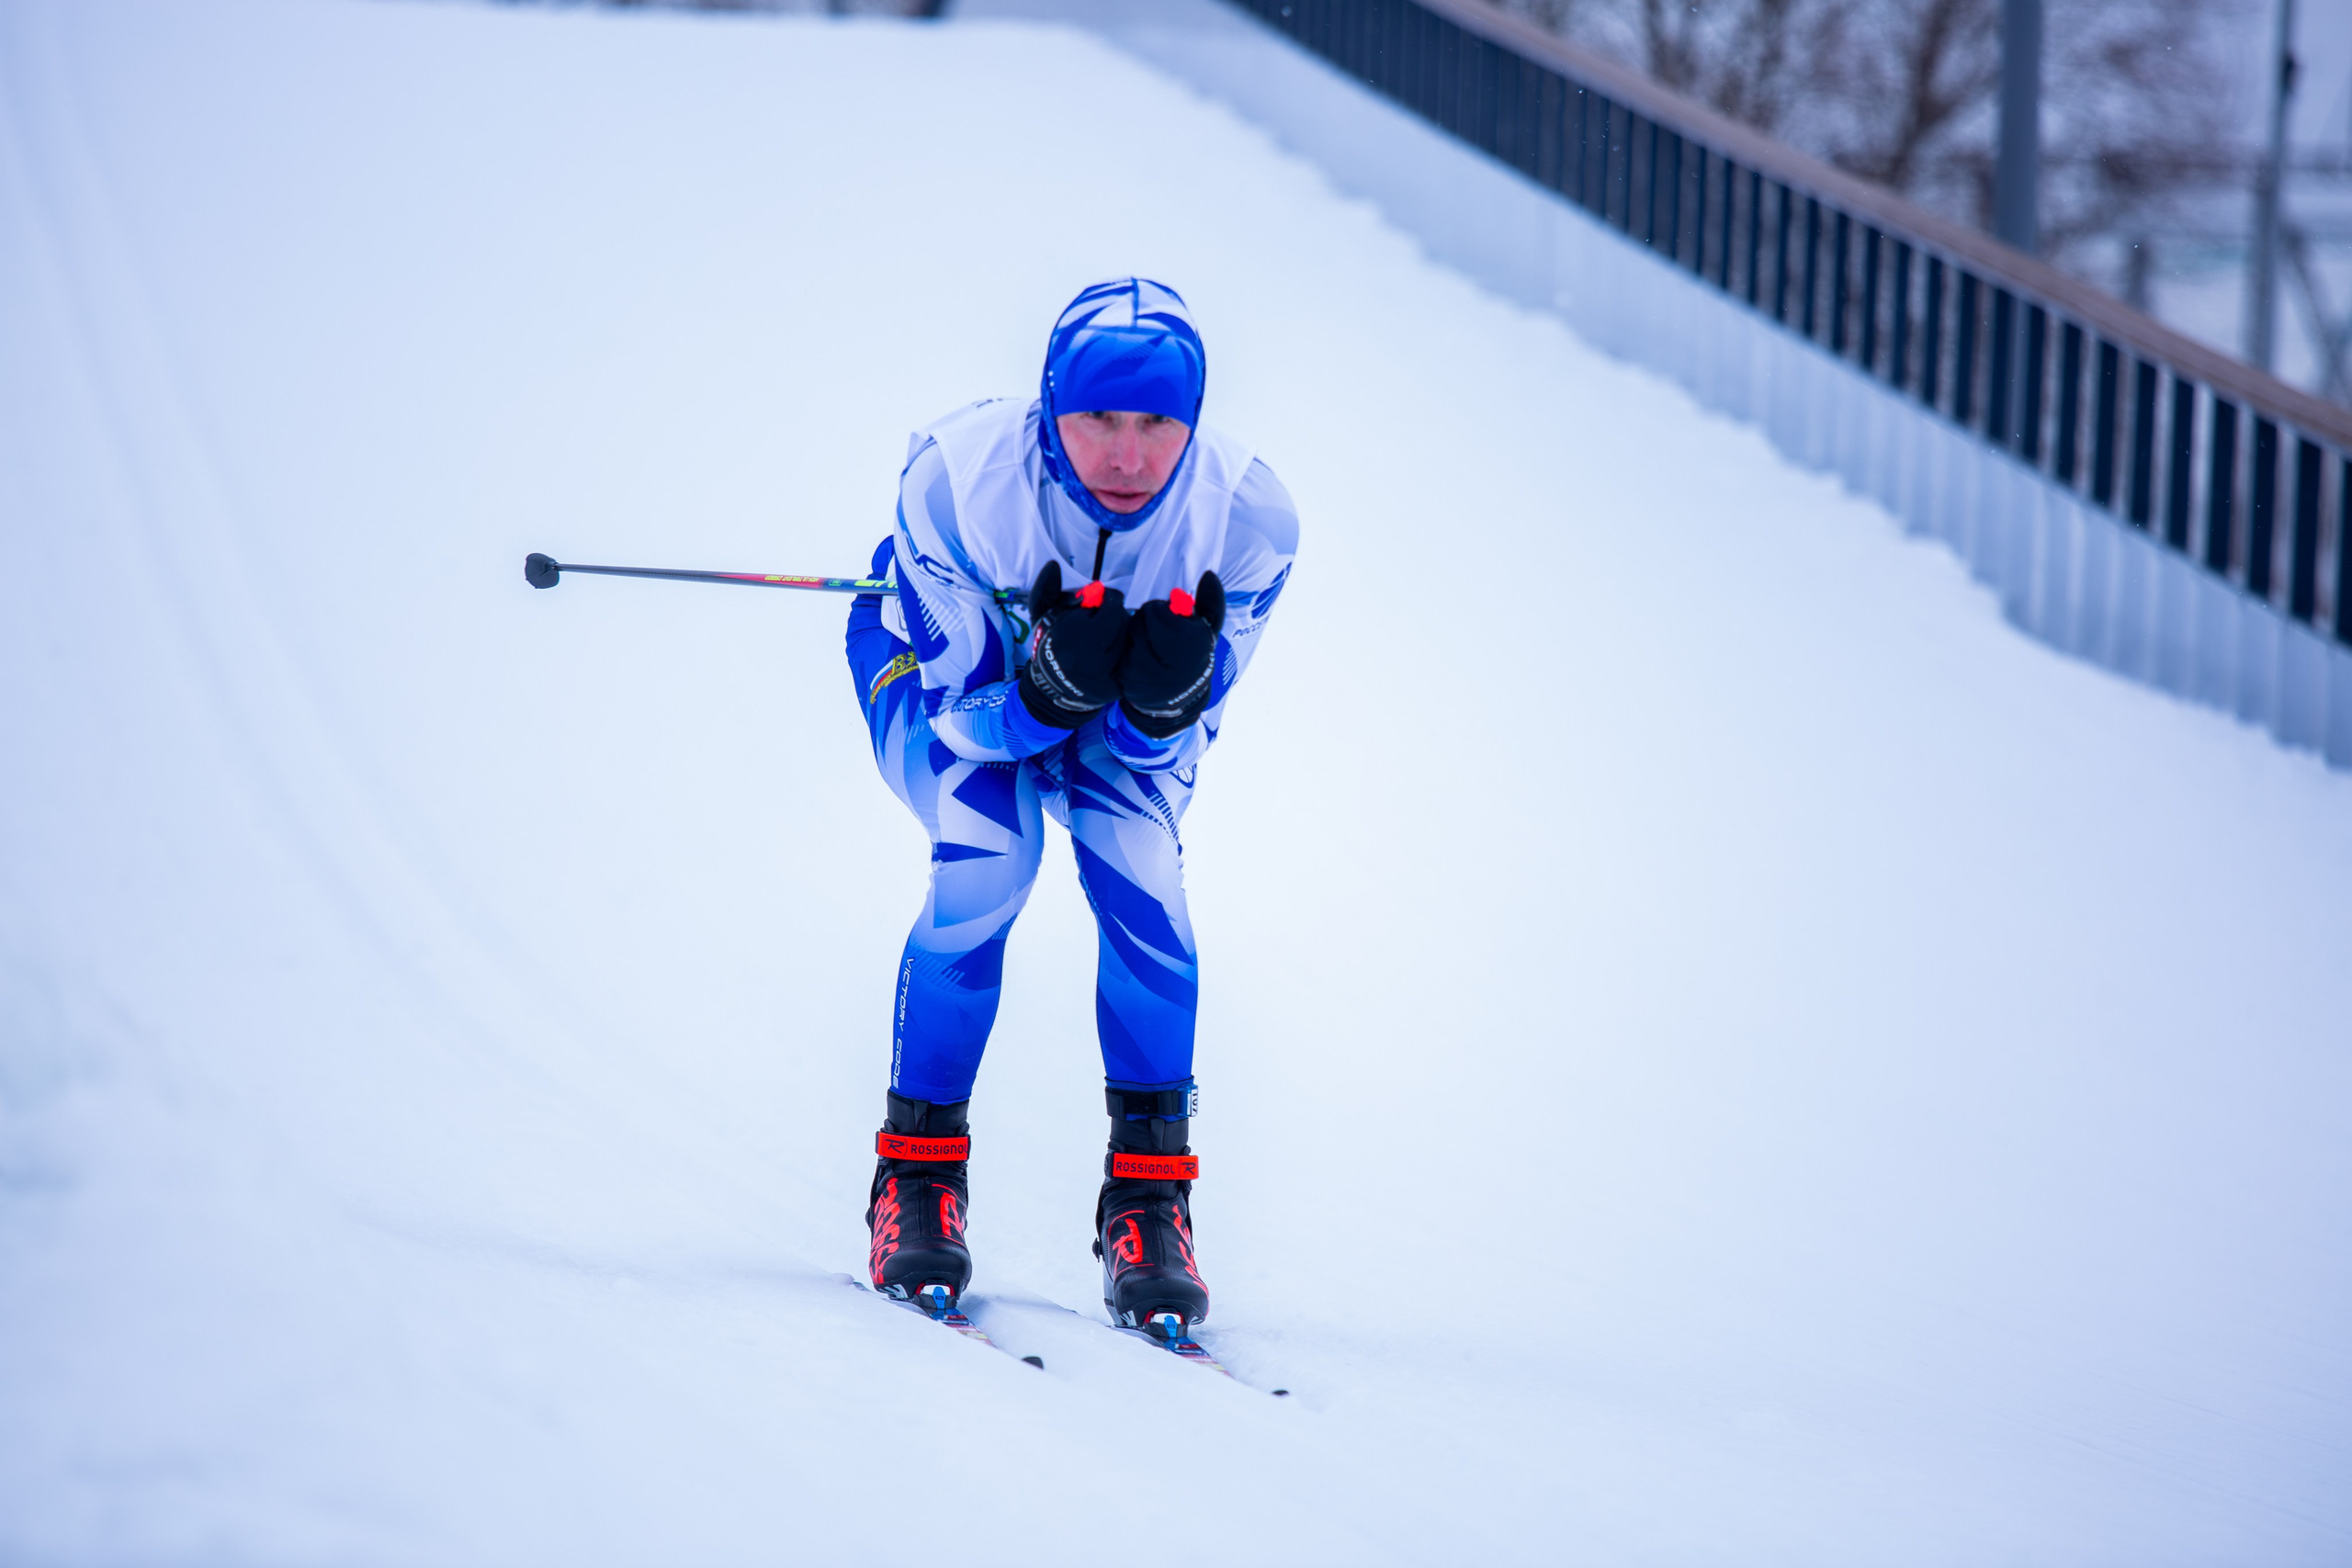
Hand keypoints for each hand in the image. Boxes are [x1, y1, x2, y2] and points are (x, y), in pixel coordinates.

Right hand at [1018, 560, 1128, 727]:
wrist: (1050, 687)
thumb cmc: (1048, 642)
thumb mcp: (1042, 614)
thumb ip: (1045, 588)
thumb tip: (1053, 565)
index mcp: (1076, 632)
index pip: (1111, 603)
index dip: (1106, 600)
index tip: (1097, 603)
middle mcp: (1093, 654)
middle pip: (1122, 620)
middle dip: (1113, 616)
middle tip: (1100, 620)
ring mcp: (1105, 673)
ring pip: (1127, 640)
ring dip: (1119, 634)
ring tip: (1102, 637)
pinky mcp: (1113, 687)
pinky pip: (1128, 661)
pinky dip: (1121, 654)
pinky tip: (1108, 654)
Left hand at [1117, 571, 1224, 737]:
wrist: (1181, 696)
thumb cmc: (1194, 653)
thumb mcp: (1208, 629)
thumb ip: (1212, 602)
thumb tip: (1208, 575)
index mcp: (1195, 644)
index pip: (1158, 611)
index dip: (1161, 611)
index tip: (1170, 619)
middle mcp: (1174, 664)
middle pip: (1143, 621)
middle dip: (1146, 620)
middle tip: (1156, 629)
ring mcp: (1151, 677)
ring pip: (1131, 636)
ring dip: (1135, 634)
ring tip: (1149, 642)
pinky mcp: (1132, 684)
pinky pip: (1121, 655)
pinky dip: (1126, 651)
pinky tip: (1138, 655)